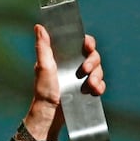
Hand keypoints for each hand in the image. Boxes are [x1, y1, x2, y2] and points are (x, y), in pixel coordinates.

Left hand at [23, 24, 105, 140]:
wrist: (49, 113)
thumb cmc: (43, 90)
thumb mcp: (42, 67)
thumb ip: (43, 47)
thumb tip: (39, 27)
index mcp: (65, 57)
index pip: (81, 44)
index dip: (88, 42)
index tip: (87, 46)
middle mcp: (75, 66)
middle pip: (93, 56)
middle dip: (93, 61)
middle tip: (85, 69)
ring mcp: (82, 79)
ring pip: (99, 70)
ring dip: (97, 75)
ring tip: (90, 84)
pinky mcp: (87, 91)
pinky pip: (100, 85)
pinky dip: (100, 86)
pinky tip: (95, 90)